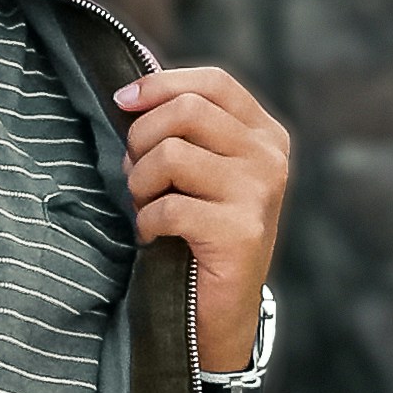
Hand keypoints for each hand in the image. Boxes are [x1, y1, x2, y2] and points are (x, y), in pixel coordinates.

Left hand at [113, 64, 290, 379]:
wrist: (219, 311)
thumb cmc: (198, 231)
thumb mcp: (198, 169)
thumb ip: (182, 128)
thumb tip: (132, 93)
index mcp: (264, 134)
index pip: (213, 82)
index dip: (160, 84)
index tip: (123, 102)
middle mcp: (270, 157)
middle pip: (186, 111)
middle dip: (141, 139)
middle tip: (136, 175)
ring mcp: (259, 193)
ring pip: (170, 154)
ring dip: (140, 183)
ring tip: (147, 207)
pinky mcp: (241, 231)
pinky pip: (168, 206)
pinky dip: (147, 222)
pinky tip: (154, 237)